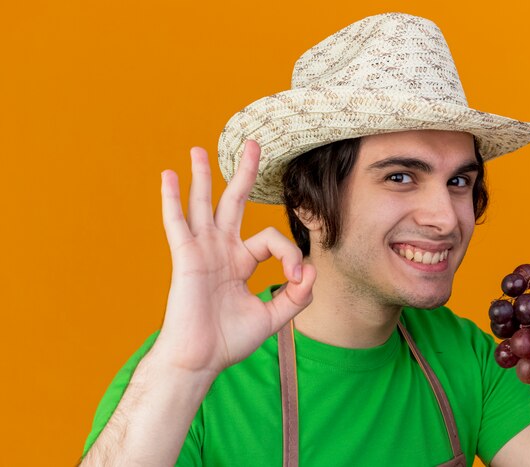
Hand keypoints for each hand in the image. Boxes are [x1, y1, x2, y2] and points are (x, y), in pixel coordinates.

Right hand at [153, 141, 315, 379]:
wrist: (201, 359)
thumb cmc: (230, 341)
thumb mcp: (272, 318)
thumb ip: (296, 296)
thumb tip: (313, 271)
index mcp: (241, 261)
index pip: (271, 238)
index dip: (290, 254)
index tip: (297, 279)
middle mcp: (221, 250)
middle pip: (234, 202)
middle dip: (244, 173)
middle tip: (253, 145)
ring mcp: (202, 250)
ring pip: (203, 204)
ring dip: (202, 176)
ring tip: (198, 149)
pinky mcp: (185, 256)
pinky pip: (177, 223)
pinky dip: (171, 199)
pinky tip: (168, 175)